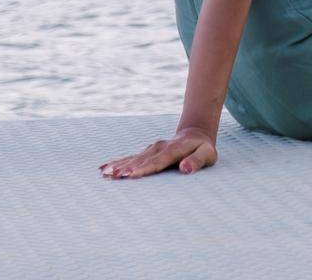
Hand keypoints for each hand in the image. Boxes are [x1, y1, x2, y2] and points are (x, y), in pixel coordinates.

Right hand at [100, 127, 217, 178]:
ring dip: (119, 165)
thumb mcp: (207, 155)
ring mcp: (152, 148)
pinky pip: (131, 156)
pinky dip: (118, 161)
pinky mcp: (147, 151)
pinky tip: (104, 167)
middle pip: (142, 159)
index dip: (145, 168)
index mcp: (174, 149)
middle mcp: (160, 147)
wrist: (195, 134)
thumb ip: (196, 161)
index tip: (131, 175)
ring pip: (133, 157)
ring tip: (105, 173)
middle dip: (127, 168)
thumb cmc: (203, 149)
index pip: (158, 161)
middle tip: (112, 176)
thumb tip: (185, 169)